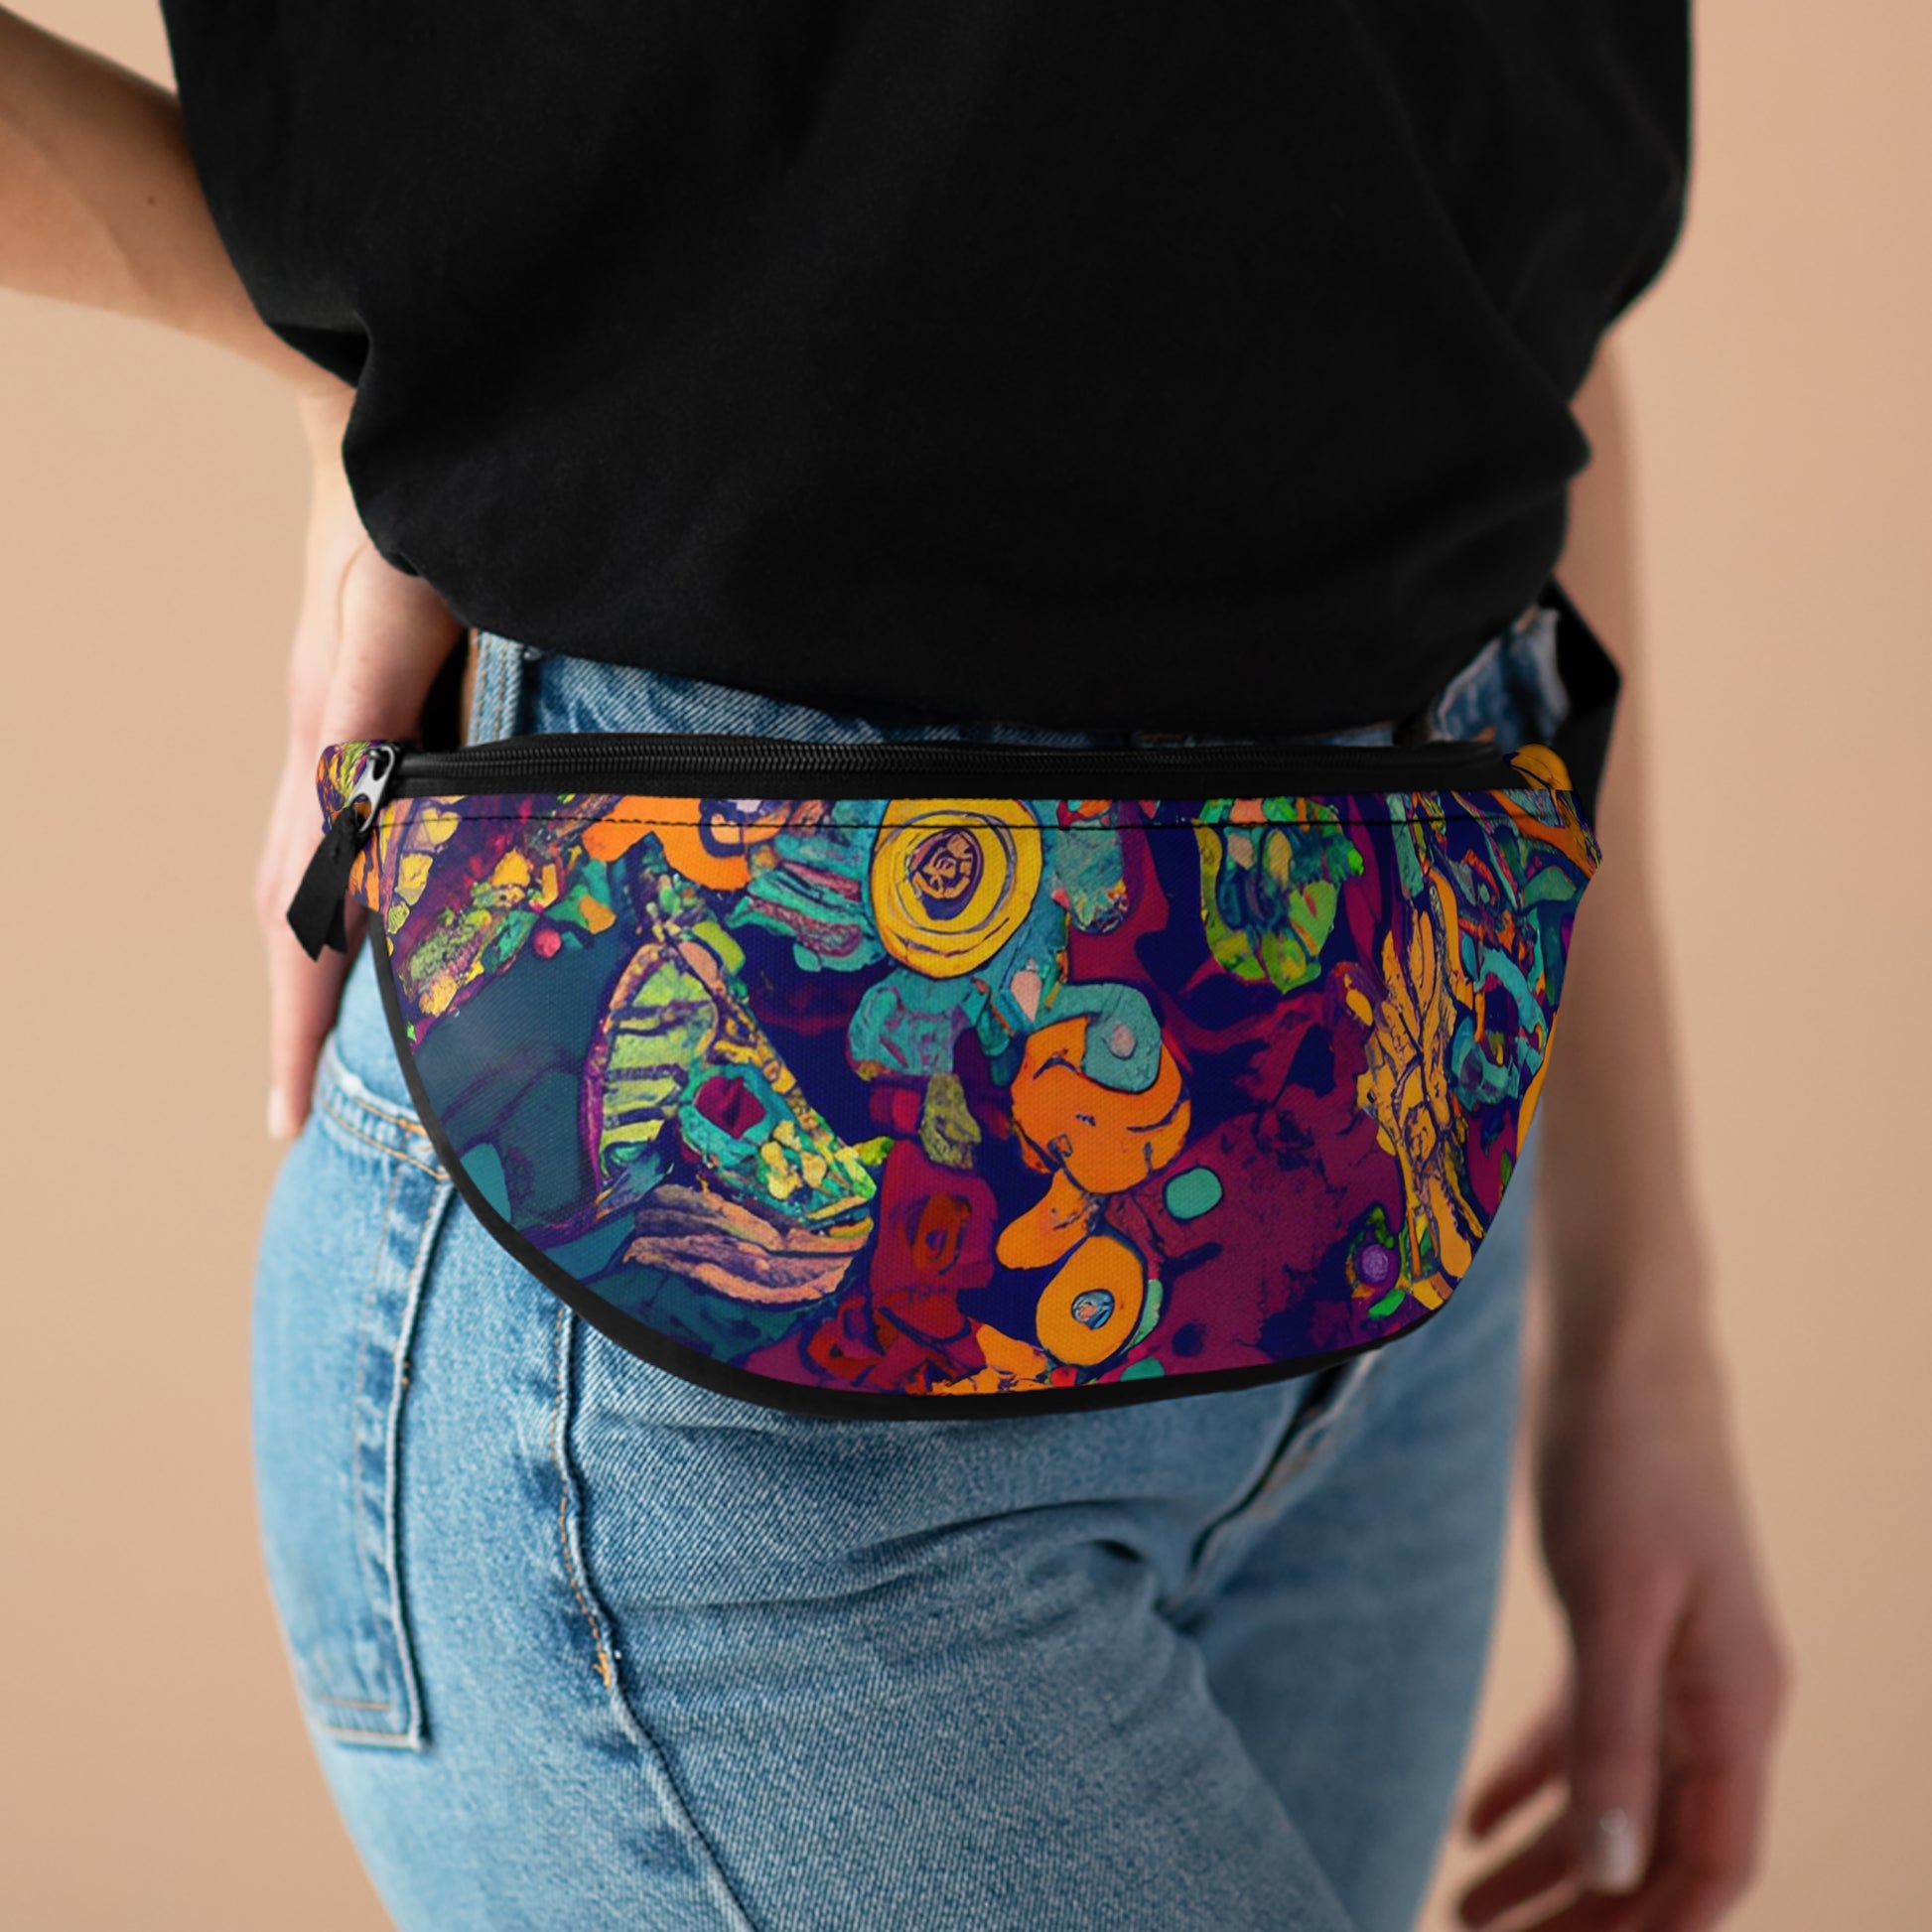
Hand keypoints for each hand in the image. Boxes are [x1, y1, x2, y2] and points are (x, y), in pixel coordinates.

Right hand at [256, 384, 464, 1139]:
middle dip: (299, 1019)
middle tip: (305, 1119)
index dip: (298, 1020)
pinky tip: (391, 921)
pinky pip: (349, 829)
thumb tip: (355, 825)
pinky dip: (355, 896)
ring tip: (338, 1053)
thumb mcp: (392, 605)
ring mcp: (342, 733)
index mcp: (329, 749)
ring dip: (322, 967)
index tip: (288, 1119)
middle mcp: (326, 754)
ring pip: (315, 877)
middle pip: (292, 914)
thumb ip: (371, 710)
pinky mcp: (372, 710)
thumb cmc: (395, 501)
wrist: (371, 412)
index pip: (300, 913)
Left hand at [1455, 1309, 1791, 1930]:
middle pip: (1657, 1845)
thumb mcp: (1615, 1601)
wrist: (1619, 1351)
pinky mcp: (1621, 1622)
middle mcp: (1715, 1696)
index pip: (1712, 1864)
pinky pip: (1584, 1732)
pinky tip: (1473, 1822)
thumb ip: (1614, 1734)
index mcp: (1738, 1703)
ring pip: (1616, 1796)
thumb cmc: (1627, 1462)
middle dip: (1582, 1913)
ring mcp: (1671, 1659)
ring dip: (1546, 1862)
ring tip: (1461, 1909)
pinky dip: (1533, 1781)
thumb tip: (1616, 1874)